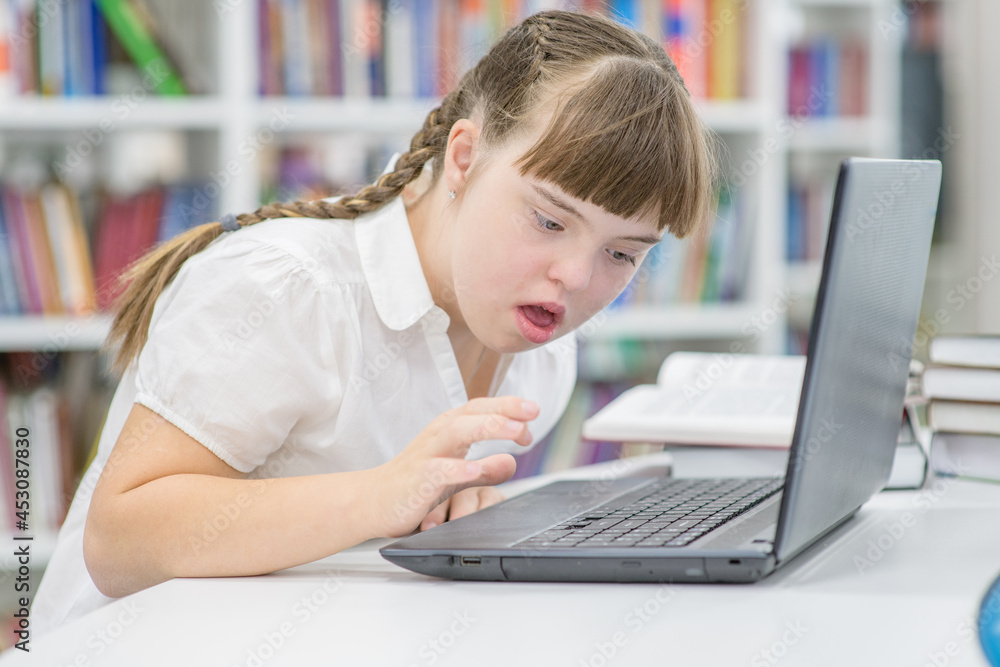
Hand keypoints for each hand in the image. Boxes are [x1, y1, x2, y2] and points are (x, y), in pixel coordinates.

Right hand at [367, 396, 537, 538]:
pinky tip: (476, 471)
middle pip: (470, 413)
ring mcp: (425, 457)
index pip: (480, 408)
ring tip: (514, 431)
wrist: (371, 502)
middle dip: (502, 410)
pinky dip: (457, 470)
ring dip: (487, 428)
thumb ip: (486, 468)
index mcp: (448, 431)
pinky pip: (436, 472)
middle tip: (531, 415)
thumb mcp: (457, 475)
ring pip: (455, 432)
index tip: (533, 412)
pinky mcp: (415, 482)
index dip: (507, 406)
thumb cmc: (416, 484)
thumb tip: (513, 461)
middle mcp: (437, 437)